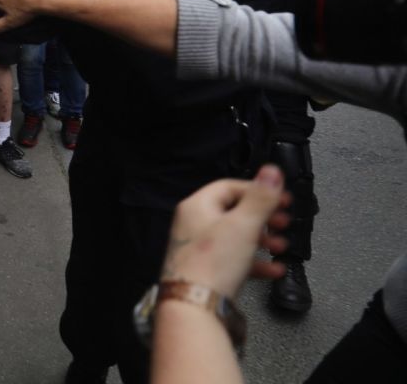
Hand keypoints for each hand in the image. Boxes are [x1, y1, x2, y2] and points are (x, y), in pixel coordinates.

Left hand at [163, 165, 291, 297]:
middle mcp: (193, 225)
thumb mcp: (243, 225)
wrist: (194, 305)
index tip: (281, 197)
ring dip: (262, 239)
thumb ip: (260, 198)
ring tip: (282, 245)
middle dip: (263, 217)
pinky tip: (273, 269)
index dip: (258, 190)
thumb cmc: (211, 264)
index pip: (230, 187)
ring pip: (236, 237)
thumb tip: (271, 171)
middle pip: (234, 212)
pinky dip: (255, 262)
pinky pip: (234, 260)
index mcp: (197, 207)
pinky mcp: (206, 270)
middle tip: (283, 221)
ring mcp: (198, 248)